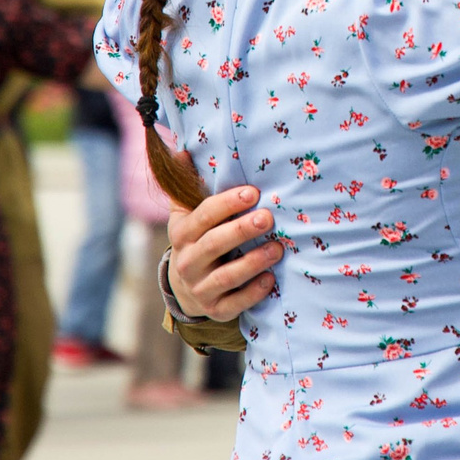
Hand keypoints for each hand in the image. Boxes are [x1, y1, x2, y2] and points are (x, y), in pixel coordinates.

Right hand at [166, 180, 284, 320]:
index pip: (202, 216)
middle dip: (241, 230)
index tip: (253, 192)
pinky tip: (271, 280)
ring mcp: (200, 288)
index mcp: (181, 234)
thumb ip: (187, 186)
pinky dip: (253, 293)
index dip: (226, 204)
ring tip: (277, 248)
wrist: (186, 288)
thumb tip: (183, 150)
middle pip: (213, 245)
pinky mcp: (216, 310)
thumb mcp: (186, 214)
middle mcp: (187, 262)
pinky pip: (235, 304)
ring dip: (252, 262)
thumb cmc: (196, 239)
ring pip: (226, 276)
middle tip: (268, 217)